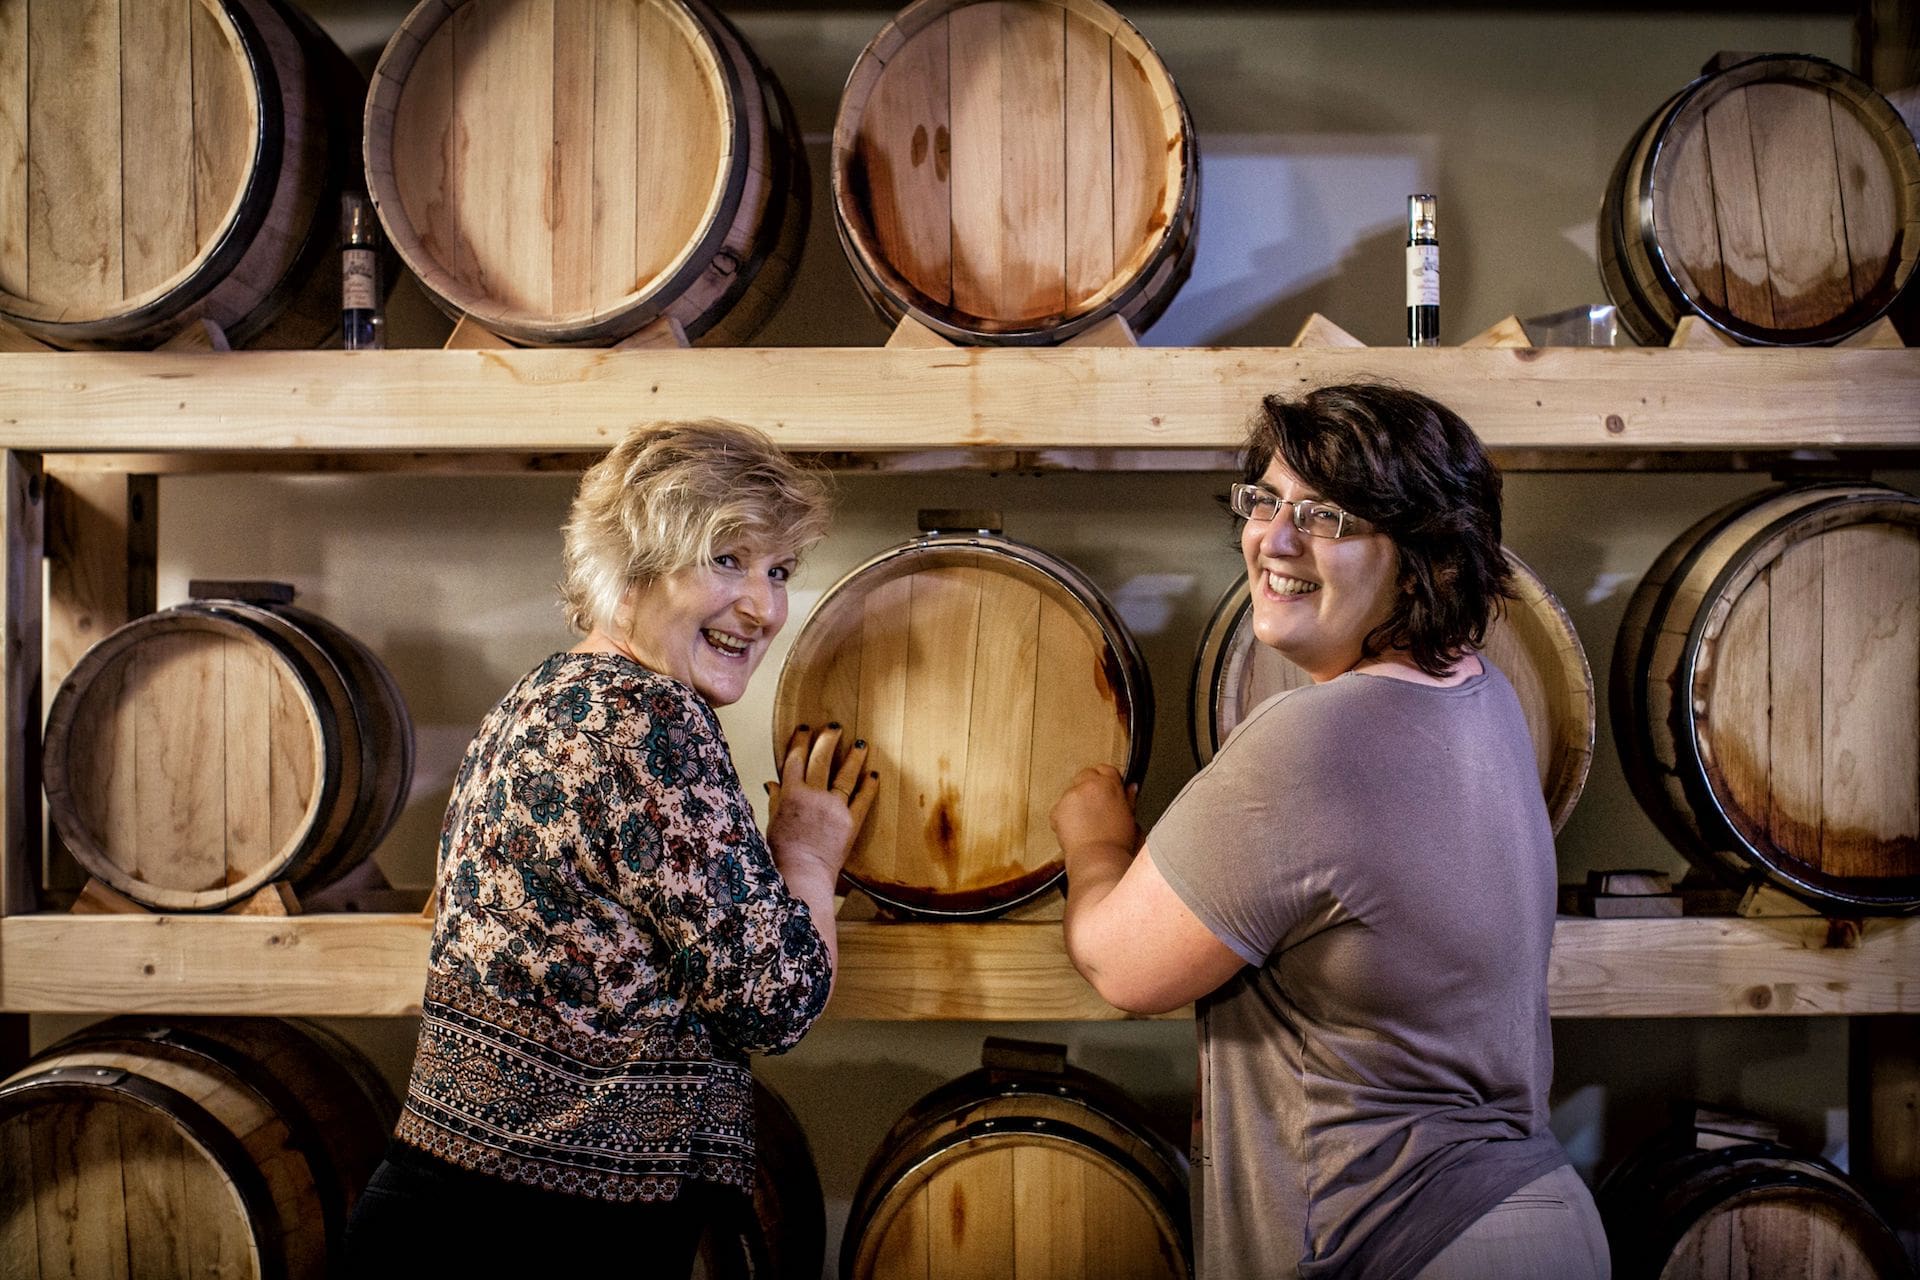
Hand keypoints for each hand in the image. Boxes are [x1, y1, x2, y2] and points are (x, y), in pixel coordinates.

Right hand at [764, 723, 878, 883]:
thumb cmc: (782, 855)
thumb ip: (775, 801)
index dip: (800, 741)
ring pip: (845, 775)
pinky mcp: (851, 822)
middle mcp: (812, 796)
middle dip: (828, 739)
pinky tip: (874, 775)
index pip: (795, 759)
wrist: (801, 876)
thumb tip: (771, 783)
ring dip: (854, 757)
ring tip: (861, 743)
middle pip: (821, 759)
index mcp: (790, 794)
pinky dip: (869, 786)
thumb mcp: (772, 824)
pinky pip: (863, 800)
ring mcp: (833, 808)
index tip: (806, 728)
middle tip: (835, 726)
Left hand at [1050, 764, 1139, 871]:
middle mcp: (1088, 786)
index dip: (1107, 780)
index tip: (1107, 790)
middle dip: (1090, 787)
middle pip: (1086, 775)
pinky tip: (1077, 829)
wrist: (1098, 860)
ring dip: (1078, 801)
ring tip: (1087, 822)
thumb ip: (1129, 798)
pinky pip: (1061, 807)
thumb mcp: (1131, 817)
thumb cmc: (1117, 845)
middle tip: (1096, 807)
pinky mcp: (1057, 810)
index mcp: (1109, 784)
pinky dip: (1066, 815)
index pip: (1106, 769)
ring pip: (1072, 791)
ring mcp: (1070, 797)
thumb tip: (1131, 787)